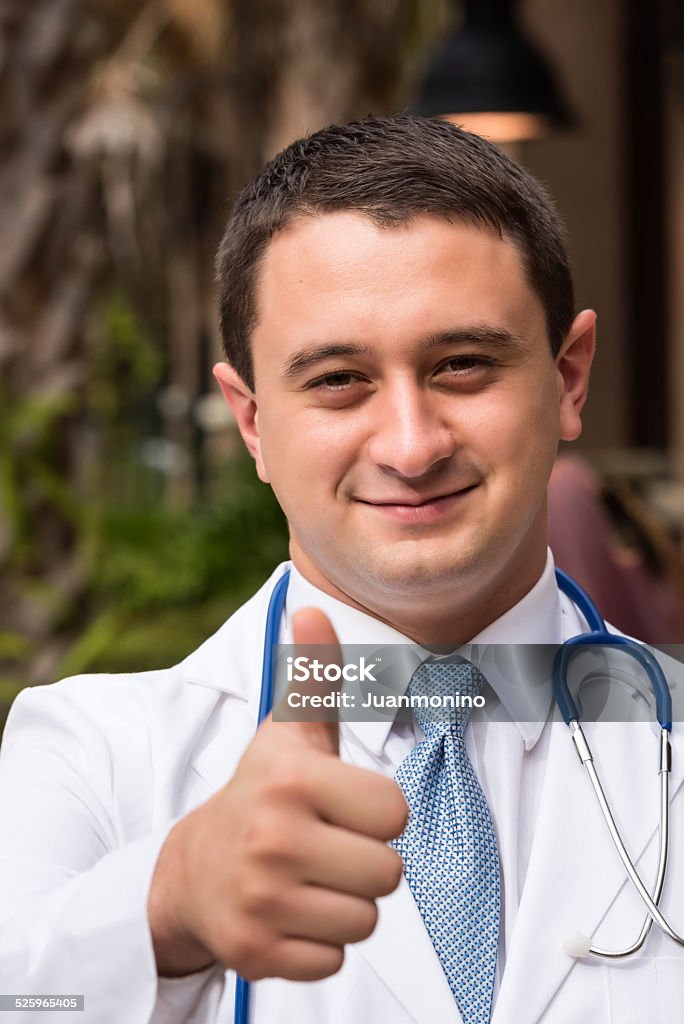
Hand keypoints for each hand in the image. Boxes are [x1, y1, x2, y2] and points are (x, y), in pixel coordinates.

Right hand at [148, 608, 408, 980]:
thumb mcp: (287, 733)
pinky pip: (334, 960)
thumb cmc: (260, 792)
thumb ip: (314, 675)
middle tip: (324, 845)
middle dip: (364, 861)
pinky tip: (290, 912)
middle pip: (388, 873)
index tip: (341, 805)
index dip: (375, 810)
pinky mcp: (256, 954)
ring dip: (345, 902)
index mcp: (293, 780)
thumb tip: (311, 608)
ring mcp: (262, 901)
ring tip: (308, 877)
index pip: (395, 812)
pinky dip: (319, 941)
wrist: (192, 868)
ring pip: (366, 920)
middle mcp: (274, 839)